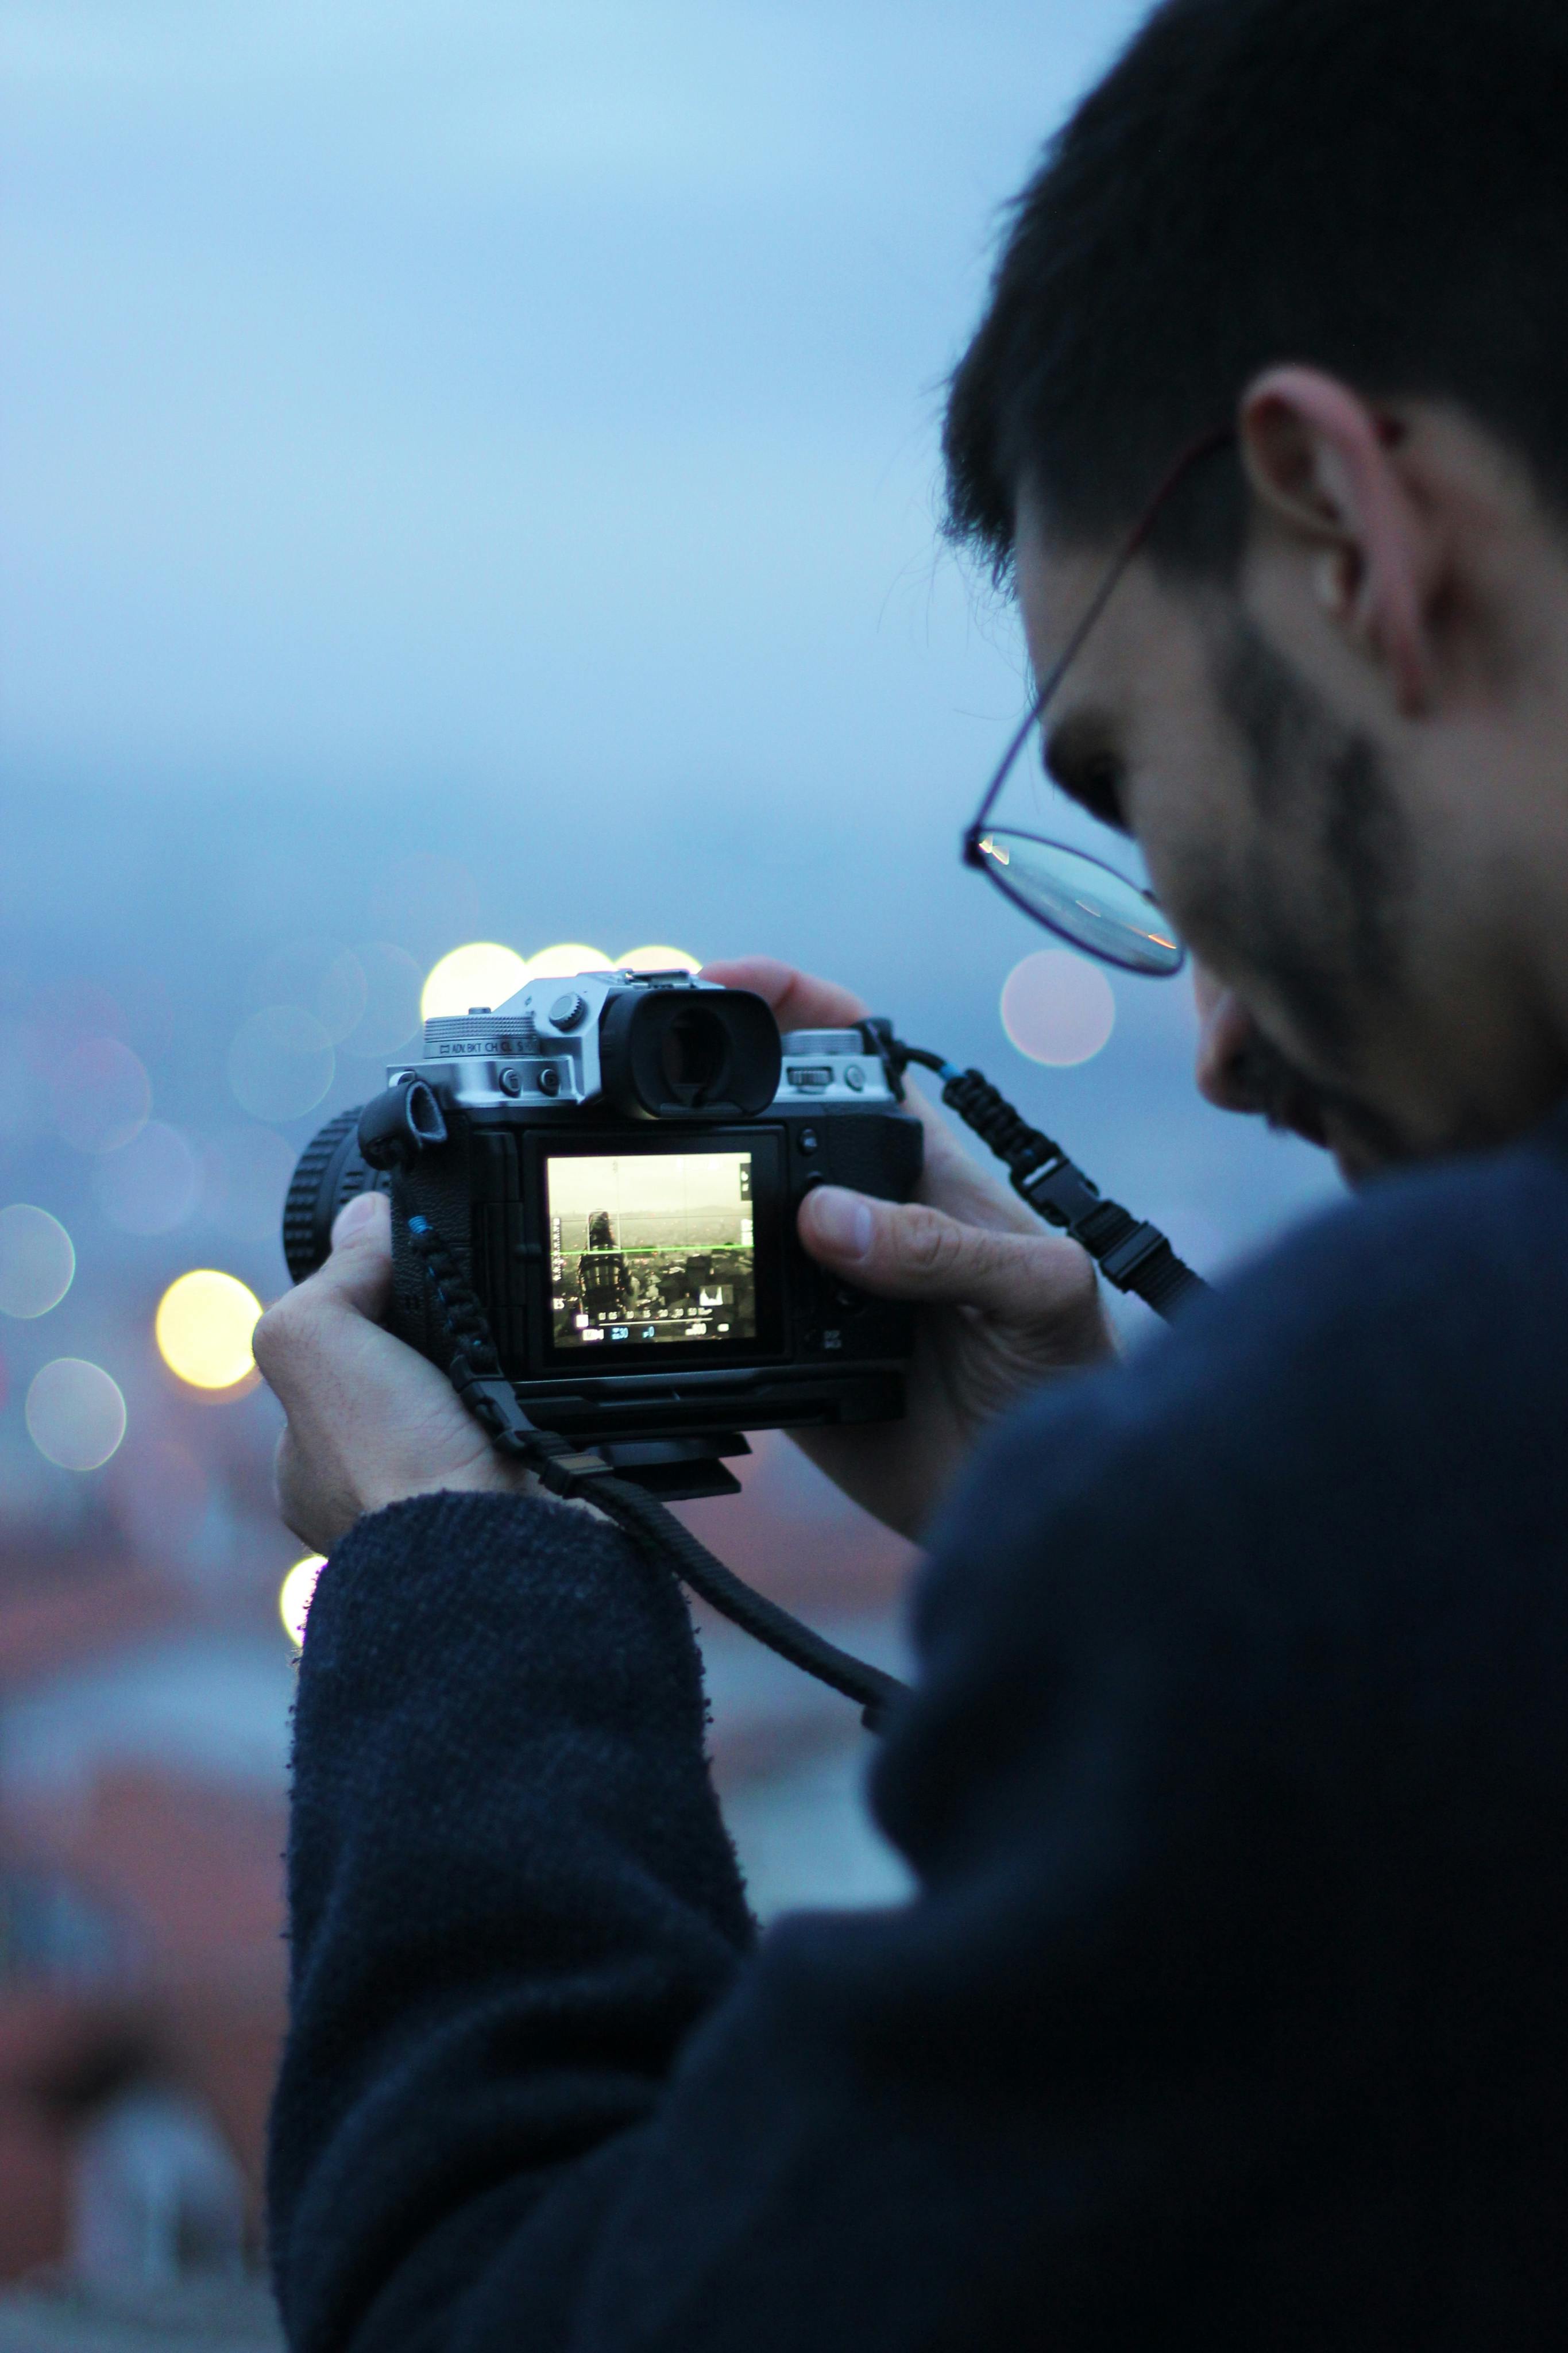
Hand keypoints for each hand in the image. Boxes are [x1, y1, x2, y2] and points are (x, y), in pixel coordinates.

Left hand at [253, 1192, 533, 1555]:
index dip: (368, 1305)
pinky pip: (542, 1434)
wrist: (491, 1550)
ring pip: (483, 1407)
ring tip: (520, 1351)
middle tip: (472, 1315)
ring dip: (505, 1375)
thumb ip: (326, 1279)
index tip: (405, 1272)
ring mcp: (458, 1503)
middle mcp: (381, 1490)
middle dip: (442, 1346)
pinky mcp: (528, 1505)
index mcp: (315, 1462)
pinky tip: (554, 1390)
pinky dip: (551, 1409)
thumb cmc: (389, 1464)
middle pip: (414, 1381)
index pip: (337, 1359)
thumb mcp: (310, 1342)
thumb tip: (365, 1223)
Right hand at [703, 958, 1113, 1539]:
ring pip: (729, 1210)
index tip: (726, 982)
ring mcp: (813, 1275)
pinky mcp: (781, 1349)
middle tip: (648, 1084)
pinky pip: (717, 1313)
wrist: (1032, 1488)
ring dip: (682, 1192)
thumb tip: (831, 1221)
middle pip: (765, 1121)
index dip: (789, 1003)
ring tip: (632, 1177)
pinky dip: (680, 1300)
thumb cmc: (1063, 1370)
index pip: (850, 1049)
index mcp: (920, 1160)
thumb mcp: (1037, 1292)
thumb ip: (950, 1249)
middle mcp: (857, 1206)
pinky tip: (652, 1292)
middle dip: (705, 1091)